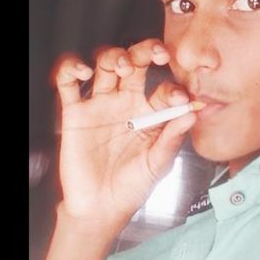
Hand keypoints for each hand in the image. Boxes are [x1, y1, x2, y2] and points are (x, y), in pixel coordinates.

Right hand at [52, 39, 195, 230]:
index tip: (182, 97)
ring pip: (106, 65)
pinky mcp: (75, 113)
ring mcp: (101, 105)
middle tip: (157, 53)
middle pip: (136, 64)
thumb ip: (172, 138)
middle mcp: (127, 103)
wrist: (101, 208)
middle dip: (146, 51)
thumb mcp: (158, 165)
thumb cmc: (132, 187)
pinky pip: (68, 84)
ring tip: (123, 64)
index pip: (164, 89)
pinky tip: (82, 71)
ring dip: (114, 56)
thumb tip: (192, 113)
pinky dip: (70, 69)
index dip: (174, 89)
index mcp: (151, 114)